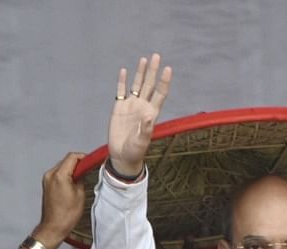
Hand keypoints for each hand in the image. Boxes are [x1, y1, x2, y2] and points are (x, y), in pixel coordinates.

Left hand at [30, 152, 86, 248]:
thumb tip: (83, 172)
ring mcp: (47, 179)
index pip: (72, 157)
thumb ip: (81, 178)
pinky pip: (58, 174)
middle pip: (66, 160)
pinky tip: (74, 182)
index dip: (84, 157)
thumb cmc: (67, 214)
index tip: (91, 161)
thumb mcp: (80, 194)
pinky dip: (66, 174)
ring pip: (62, 166)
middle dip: (78, 163)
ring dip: (72, 169)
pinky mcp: (47, 184)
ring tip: (82, 177)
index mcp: (59, 175)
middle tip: (89, 169)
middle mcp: (51, 175)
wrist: (53, 226)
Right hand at [108, 54, 172, 177]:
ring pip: (137, 85)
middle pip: (149, 85)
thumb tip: (149, 116)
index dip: (164, 81)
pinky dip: (122, 82)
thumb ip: (146, 130)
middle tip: (156, 56)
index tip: (167, 69)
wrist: (122, 155)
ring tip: (144, 59)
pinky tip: (123, 71)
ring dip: (140, 73)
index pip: (160, 94)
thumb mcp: (142, 143)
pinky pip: (120, 92)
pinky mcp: (119, 108)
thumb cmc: (135, 151)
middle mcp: (143, 106)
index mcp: (151, 113)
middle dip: (153, 71)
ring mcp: (131, 106)